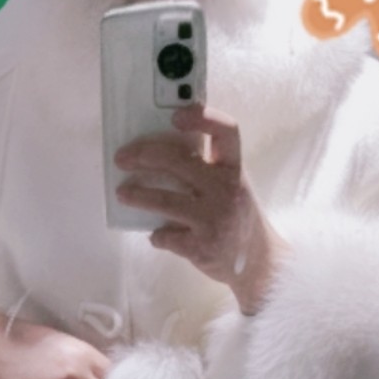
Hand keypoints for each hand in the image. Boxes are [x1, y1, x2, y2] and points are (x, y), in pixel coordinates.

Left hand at [115, 106, 280, 313]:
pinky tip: (156, 234)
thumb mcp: (232, 185)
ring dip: (138, 195)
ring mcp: (214, 219)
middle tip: (123, 158)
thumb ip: (208, 167)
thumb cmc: (237, 217)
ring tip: (122, 193)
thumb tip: (159, 149)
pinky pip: (166, 235)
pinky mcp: (201, 247)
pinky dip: (157, 235)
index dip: (202, 118)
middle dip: (145, 156)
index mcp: (234, 169)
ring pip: (165, 200)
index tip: (176, 116)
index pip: (226, 131)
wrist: (257, 262)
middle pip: (179, 161)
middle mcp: (227, 191)